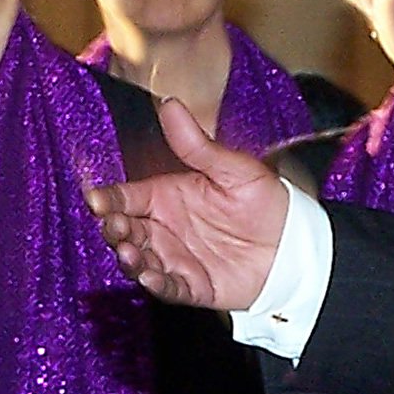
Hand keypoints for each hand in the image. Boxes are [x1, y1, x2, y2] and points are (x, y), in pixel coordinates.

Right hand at [87, 98, 288, 308]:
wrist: (296, 243)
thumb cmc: (266, 202)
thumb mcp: (234, 169)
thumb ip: (198, 145)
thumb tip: (170, 105)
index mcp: (168, 196)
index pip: (126, 197)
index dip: (108, 199)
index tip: (97, 198)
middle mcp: (165, 228)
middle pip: (124, 229)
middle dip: (113, 228)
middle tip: (114, 226)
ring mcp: (175, 258)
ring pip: (138, 260)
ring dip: (129, 259)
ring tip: (129, 253)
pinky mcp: (191, 285)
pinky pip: (168, 288)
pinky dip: (157, 285)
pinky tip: (152, 278)